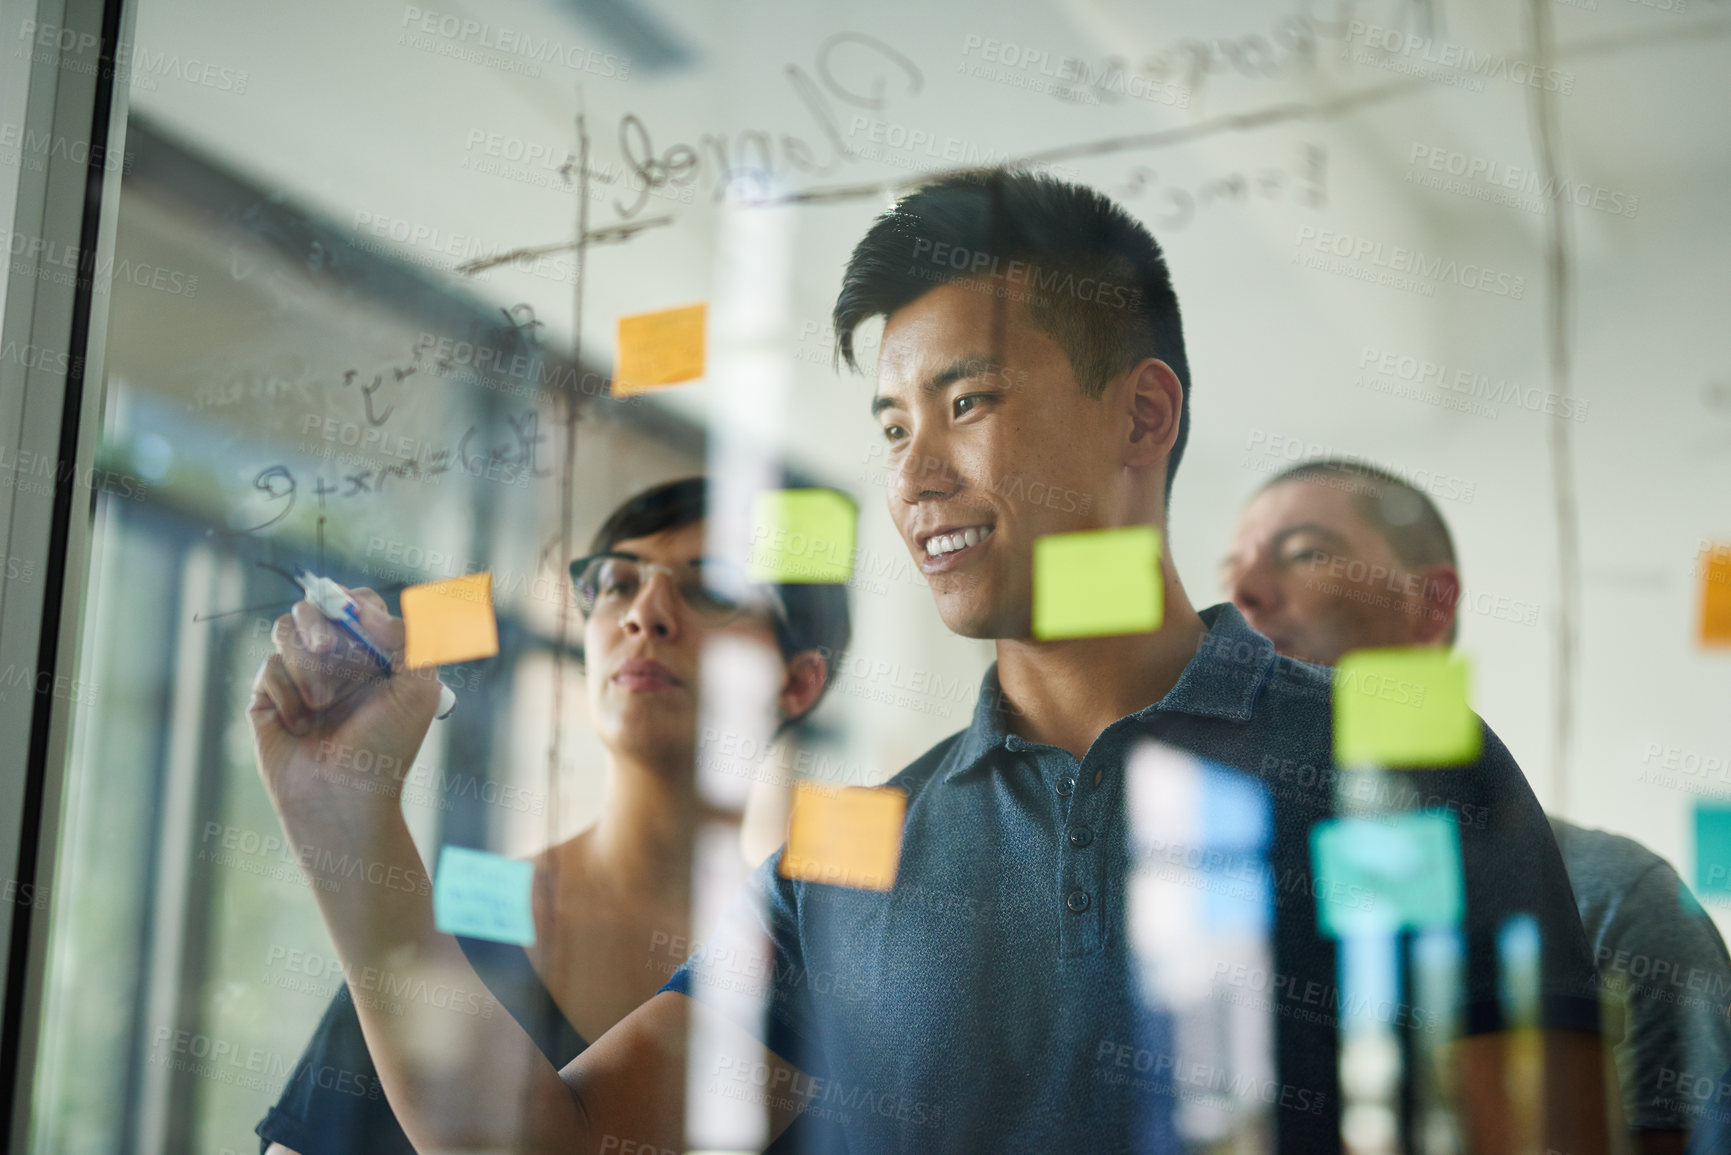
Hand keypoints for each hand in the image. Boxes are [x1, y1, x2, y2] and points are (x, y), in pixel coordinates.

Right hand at [249, 586, 441, 822]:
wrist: (341, 797)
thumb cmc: (386, 748)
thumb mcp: (418, 690)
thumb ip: (409, 638)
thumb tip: (364, 608)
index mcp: (375, 654)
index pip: (358, 605)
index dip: (353, 605)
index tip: (357, 622)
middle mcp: (336, 660)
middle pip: (315, 607)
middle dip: (319, 622)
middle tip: (326, 646)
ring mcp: (301, 675)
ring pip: (286, 630)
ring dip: (306, 665)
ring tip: (321, 705)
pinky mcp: (269, 696)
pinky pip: (268, 667)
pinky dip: (287, 694)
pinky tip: (300, 726)